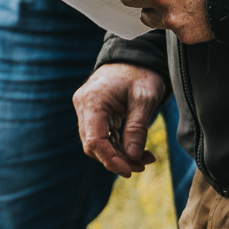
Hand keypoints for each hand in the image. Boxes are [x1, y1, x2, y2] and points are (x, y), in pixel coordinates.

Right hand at [74, 63, 169, 177]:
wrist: (134, 57)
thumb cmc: (140, 74)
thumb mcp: (145, 99)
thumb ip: (137, 127)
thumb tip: (132, 156)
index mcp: (93, 101)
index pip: (94, 140)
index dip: (110, 159)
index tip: (130, 171)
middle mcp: (83, 105)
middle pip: (93, 145)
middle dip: (117, 159)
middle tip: (142, 165)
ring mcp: (86, 109)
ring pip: (97, 143)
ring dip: (119, 155)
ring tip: (145, 158)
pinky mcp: (93, 113)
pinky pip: (101, 136)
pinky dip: (118, 146)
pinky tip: (137, 150)